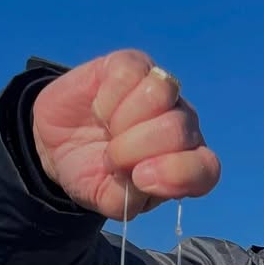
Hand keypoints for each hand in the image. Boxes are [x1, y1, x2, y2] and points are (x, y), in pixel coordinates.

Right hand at [32, 50, 220, 219]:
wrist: (56, 146)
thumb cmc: (92, 175)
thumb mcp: (108, 199)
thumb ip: (130, 199)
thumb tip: (142, 177)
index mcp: (186, 167)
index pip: (207, 169)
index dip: (176, 173)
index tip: (139, 178)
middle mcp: (183, 128)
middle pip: (178, 129)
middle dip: (135, 148)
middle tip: (112, 158)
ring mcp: (163, 94)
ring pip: (161, 93)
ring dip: (123, 119)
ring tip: (108, 130)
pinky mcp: (135, 65)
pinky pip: (131, 73)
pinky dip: (108, 96)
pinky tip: (101, 108)